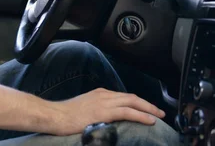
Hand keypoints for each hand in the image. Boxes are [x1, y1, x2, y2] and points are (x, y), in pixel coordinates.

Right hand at [48, 88, 165, 135]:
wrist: (55, 115)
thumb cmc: (65, 116)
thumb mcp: (84, 109)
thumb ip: (97, 111)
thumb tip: (107, 119)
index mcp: (99, 93)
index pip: (124, 97)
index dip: (138, 103)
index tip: (147, 109)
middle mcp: (104, 94)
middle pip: (131, 97)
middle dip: (147, 105)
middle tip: (159, 112)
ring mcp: (104, 102)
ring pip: (132, 102)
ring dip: (148, 109)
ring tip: (159, 116)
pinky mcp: (104, 111)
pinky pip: (128, 112)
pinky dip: (141, 115)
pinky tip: (150, 120)